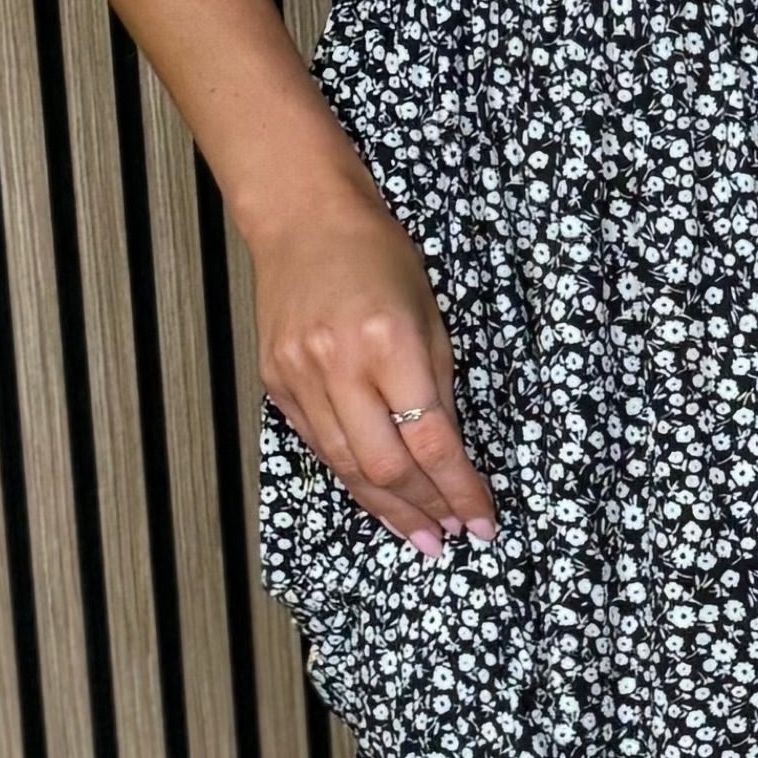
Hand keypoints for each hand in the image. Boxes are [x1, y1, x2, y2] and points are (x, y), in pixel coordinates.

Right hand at [245, 170, 496, 555]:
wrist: (302, 219)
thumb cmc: (376, 256)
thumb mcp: (430, 314)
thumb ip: (439, 386)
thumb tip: (450, 456)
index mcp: (387, 343)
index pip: (431, 440)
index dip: (460, 490)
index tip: (482, 520)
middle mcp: (337, 366)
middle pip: (384, 466)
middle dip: (423, 510)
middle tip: (449, 537)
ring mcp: (298, 376)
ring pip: (346, 465)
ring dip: (386, 507)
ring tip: (418, 534)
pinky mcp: (274, 382)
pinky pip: (318, 444)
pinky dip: (350, 474)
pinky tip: (376, 495)